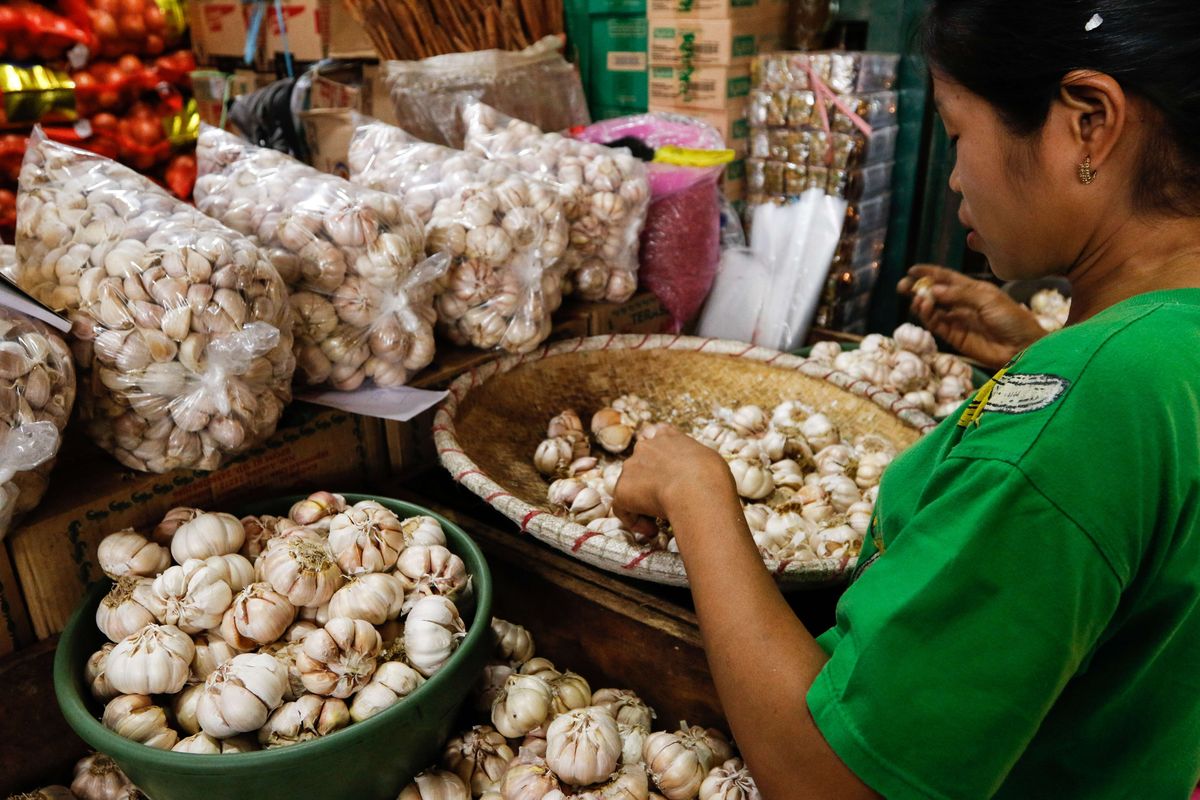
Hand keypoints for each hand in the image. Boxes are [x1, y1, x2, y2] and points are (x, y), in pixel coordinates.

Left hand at [611, 424, 734, 536]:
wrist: (698, 489)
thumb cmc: (712, 477)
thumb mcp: (709, 459)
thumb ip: (695, 460)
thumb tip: (696, 472)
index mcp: (667, 436)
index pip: (655, 436)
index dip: (657, 456)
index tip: (665, 472)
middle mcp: (646, 446)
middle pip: (640, 464)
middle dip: (649, 482)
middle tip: (665, 501)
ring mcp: (631, 466)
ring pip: (630, 487)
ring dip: (642, 503)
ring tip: (659, 520)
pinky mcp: (622, 489)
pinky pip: (623, 508)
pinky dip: (635, 521)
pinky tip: (652, 529)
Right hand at [897, 264, 1045, 368]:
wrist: (1022, 347)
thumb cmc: (1012, 319)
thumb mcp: (988, 299)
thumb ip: (960, 294)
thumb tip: (934, 290)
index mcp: (974, 290)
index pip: (947, 278)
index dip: (929, 273)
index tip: (912, 270)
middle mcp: (963, 303)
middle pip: (935, 293)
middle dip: (919, 289)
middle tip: (903, 287)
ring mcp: (958, 320)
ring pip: (933, 309)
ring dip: (922, 303)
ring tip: (917, 299)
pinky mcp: (954, 337)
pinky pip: (936, 325)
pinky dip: (927, 317)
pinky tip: (924, 308)